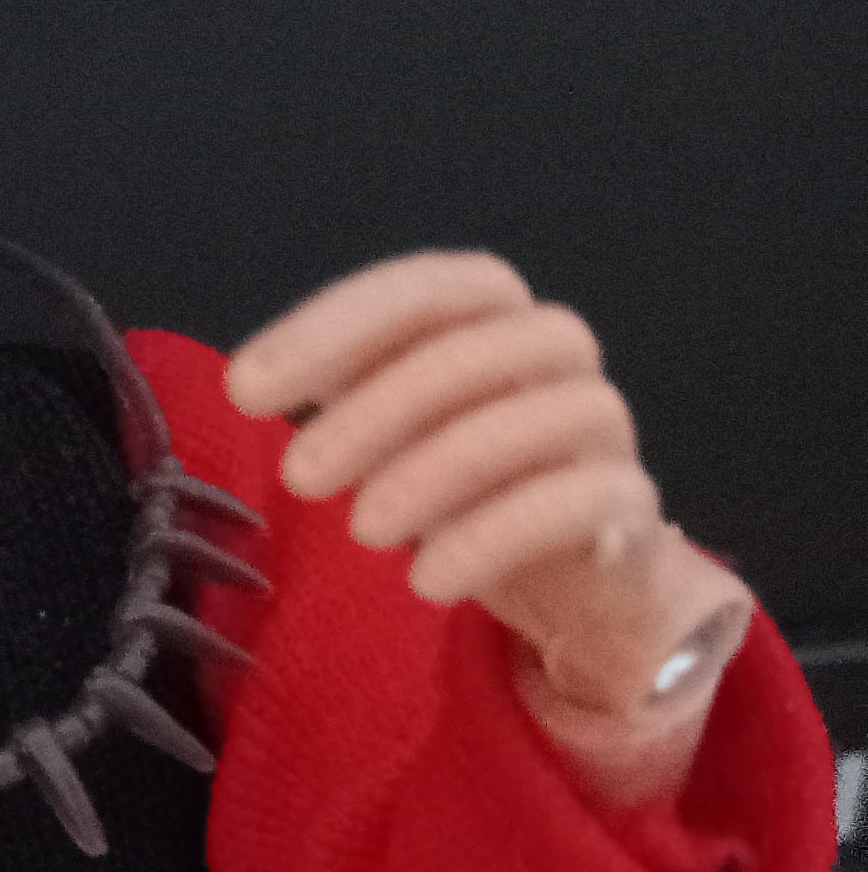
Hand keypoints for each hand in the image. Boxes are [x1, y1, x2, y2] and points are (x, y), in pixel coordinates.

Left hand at [227, 252, 751, 803]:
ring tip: (364, 530)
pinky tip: (429, 582)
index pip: (418, 290)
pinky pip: (577, 501)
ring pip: (531, 420)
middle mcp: (552, 348)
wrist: (571, 572)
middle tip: (298, 475)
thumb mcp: (385, 429)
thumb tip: (249, 382)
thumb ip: (336, 391)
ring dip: (435, 471)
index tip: (243, 388)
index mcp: (488, 313)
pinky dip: (495, 538)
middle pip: (472, 350)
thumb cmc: (462, 482)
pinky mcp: (627, 499)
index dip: (330, 327)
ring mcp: (598, 419)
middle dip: (374, 410)